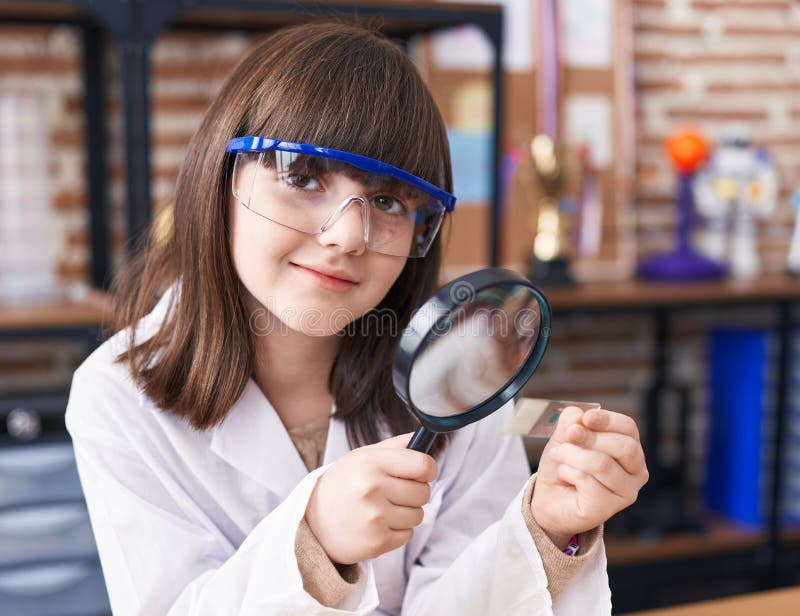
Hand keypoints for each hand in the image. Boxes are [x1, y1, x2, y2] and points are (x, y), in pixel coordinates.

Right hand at [304, 433, 437, 564]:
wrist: (313, 522)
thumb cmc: (343, 484)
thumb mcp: (363, 456)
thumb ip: (396, 446)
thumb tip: (423, 437)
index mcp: (371, 463)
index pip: (422, 465)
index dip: (428, 469)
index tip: (423, 473)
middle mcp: (373, 488)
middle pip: (423, 492)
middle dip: (414, 493)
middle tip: (394, 492)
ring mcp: (375, 517)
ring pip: (418, 515)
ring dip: (406, 513)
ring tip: (383, 509)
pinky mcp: (377, 541)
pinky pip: (408, 535)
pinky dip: (398, 531)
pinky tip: (378, 524)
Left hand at [531, 407, 648, 548]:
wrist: (549, 498)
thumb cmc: (565, 465)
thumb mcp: (565, 437)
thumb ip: (572, 422)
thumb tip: (578, 415)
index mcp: (630, 448)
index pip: (629, 428)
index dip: (607, 420)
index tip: (586, 417)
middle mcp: (636, 472)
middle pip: (624, 447)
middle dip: (591, 437)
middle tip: (569, 435)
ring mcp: (625, 493)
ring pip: (602, 464)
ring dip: (573, 455)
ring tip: (558, 454)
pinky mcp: (607, 508)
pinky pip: (587, 482)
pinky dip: (568, 472)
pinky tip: (564, 473)